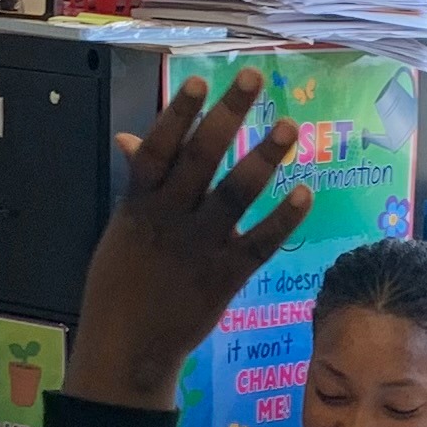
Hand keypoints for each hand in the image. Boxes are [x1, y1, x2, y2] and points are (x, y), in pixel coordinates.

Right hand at [66, 72, 311, 410]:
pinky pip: (261, 242)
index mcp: (140, 202)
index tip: (199, 80)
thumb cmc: (121, 282)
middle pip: (201, 157)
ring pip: (235, 194)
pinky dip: (284, 219)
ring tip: (289, 127)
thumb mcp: (121, 227)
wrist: (128, 348)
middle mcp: (171, 217)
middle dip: (227, 115)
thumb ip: (138, 183)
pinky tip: (305, 193)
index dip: (178, 113)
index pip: (158, 148)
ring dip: (264, 158)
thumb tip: (132, 137)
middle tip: (254, 78)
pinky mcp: (226, 275)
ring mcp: (200, 246)